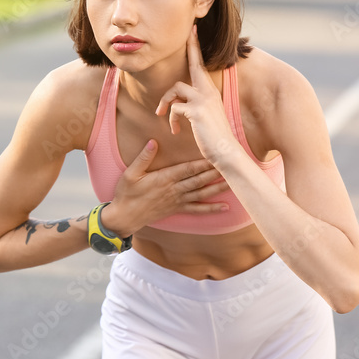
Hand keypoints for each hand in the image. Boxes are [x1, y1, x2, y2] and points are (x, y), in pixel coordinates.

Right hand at [101, 138, 232, 237]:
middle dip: (216, 173)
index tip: (215, 156)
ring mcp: (177, 201)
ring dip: (218, 188)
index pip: (188, 169)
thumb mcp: (131, 173)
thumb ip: (144, 157)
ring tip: (233, 182)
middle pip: (199, 180)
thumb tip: (154, 141)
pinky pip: (197, 210)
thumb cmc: (126, 193)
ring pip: (202, 193)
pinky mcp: (177, 209)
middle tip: (231, 166)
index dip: (203, 163)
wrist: (124, 217)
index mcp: (164, 178)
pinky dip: (211, 209)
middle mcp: (174, 190)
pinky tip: (225, 207)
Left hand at [153, 25, 239, 164]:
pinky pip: (174, 108)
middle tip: (191, 30)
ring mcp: (203, 100)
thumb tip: (176, 101)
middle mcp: (208, 91)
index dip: (196, 48)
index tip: (193, 30)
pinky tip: (176, 131)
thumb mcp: (204, 116)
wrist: (225, 152)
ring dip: (165, 102)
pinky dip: (171, 119)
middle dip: (192, 47)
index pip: (201, 65)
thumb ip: (193, 104)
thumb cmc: (213, 136)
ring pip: (175, 88)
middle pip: (194, 64)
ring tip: (162, 115)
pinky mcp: (197, 111)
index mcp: (210, 91)